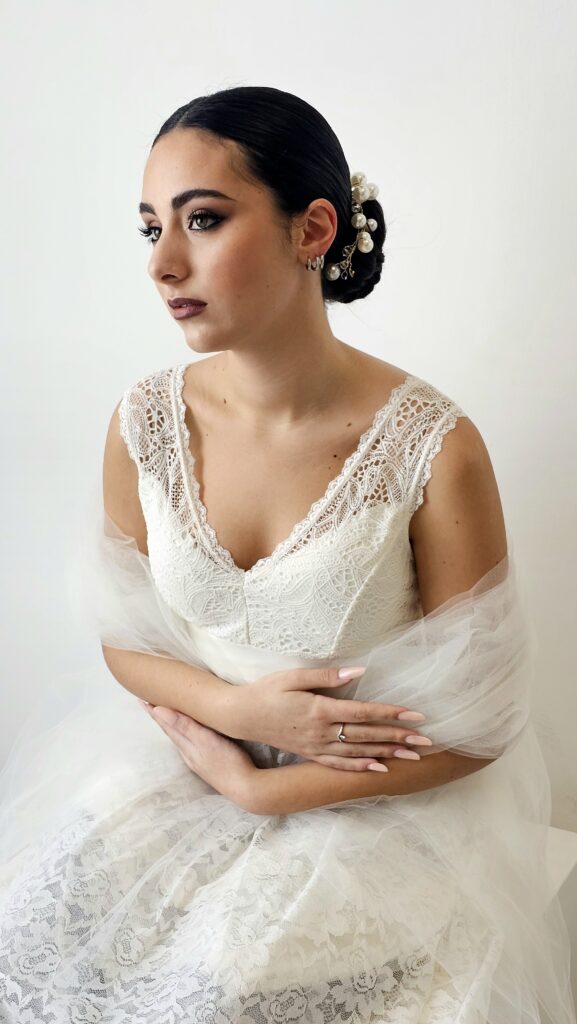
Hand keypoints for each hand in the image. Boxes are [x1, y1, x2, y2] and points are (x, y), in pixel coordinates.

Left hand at [141, 702, 257, 805]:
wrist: (245, 788)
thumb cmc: (228, 762)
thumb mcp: (206, 740)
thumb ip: (185, 725)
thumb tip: (158, 711)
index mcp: (186, 745)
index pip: (167, 725)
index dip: (155, 712)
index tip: (142, 699)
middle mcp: (189, 752)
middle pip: (171, 731)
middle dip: (160, 717)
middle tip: (149, 704)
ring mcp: (199, 759)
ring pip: (180, 738)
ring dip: (171, 725)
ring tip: (165, 715)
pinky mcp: (210, 762)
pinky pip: (191, 743)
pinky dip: (185, 733)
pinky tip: (190, 735)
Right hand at [232, 667, 430, 770]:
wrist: (240, 716)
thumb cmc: (266, 691)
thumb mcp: (293, 677)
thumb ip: (326, 676)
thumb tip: (358, 672)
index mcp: (320, 710)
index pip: (363, 713)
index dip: (391, 714)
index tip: (415, 715)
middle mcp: (321, 732)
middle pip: (367, 735)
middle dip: (399, 737)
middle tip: (427, 741)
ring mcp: (316, 747)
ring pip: (359, 752)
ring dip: (388, 753)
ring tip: (413, 757)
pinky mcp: (310, 754)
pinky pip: (340, 764)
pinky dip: (361, 767)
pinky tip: (379, 768)